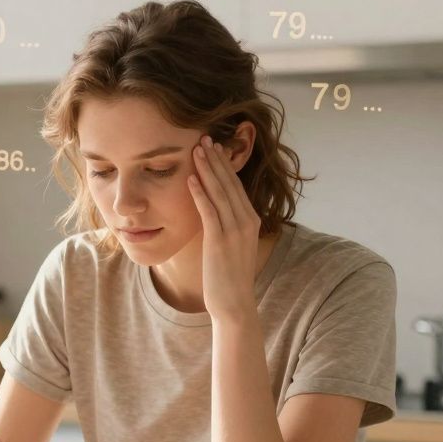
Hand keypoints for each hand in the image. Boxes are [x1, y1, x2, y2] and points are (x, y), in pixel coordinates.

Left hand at [187, 135, 261, 323]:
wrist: (234, 303)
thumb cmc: (229, 276)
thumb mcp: (232, 245)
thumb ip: (227, 225)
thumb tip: (215, 210)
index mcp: (251, 220)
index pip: (236, 186)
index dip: (225, 164)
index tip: (214, 146)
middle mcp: (247, 221)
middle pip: (229, 183)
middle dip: (216, 159)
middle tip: (204, 137)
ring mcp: (234, 231)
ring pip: (219, 192)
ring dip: (207, 169)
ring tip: (196, 149)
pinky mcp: (219, 240)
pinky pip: (209, 211)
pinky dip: (200, 193)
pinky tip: (191, 178)